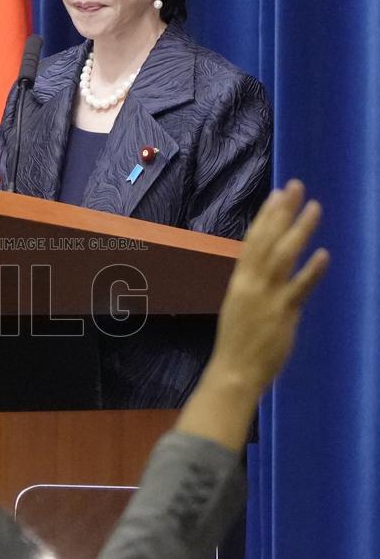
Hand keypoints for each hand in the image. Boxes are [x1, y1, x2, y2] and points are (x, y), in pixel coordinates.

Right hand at [177, 180, 328, 449]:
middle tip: (295, 187)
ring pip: (283, 256)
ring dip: (299, 230)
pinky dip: (312, 271)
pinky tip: (324, 254)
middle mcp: (251, 283)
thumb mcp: (239, 306)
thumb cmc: (238, 343)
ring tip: (314, 208)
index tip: (277, 194)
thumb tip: (265, 267)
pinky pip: (299, 289)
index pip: (253, 241)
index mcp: (239, 281)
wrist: (234, 372)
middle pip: (268, 240)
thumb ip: (253, 286)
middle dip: (282, 212)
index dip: (266, 216)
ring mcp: (267, 297)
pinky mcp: (282, 314)